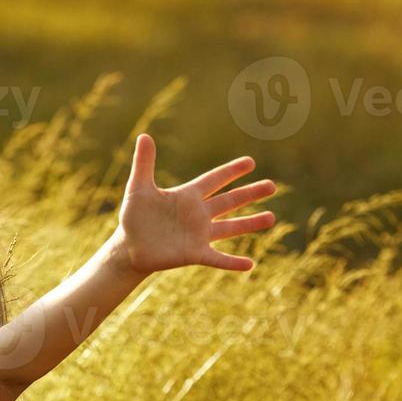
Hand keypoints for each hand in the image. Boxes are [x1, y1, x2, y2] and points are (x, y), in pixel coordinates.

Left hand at [111, 134, 279, 275]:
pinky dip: (232, 262)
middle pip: (229, 201)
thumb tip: (144, 136)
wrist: (129, 247)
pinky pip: (217, 258)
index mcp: (188, 196)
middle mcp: (199, 214)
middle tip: (272, 185)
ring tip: (272, 217)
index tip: (250, 162)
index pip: (214, 180)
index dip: (231, 171)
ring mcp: (199, 234)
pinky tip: (249, 264)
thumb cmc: (134, 218)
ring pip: (231, 227)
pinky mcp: (194, 253)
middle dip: (250, 193)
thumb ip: (144, 164)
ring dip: (250, 223)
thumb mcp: (138, 189)